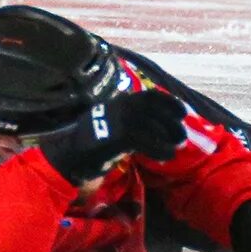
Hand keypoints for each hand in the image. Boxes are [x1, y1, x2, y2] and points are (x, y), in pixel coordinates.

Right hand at [36, 91, 186, 184]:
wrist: (68, 156)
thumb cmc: (92, 145)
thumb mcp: (115, 126)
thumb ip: (133, 122)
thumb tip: (160, 126)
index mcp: (120, 102)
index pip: (150, 95)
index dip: (169, 102)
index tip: (183, 112)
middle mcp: (118, 106)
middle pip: (153, 108)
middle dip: (171, 121)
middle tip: (181, 137)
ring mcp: (114, 120)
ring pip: (150, 122)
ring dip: (167, 135)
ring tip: (175, 147)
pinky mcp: (113, 136)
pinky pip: (143, 138)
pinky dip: (158, 147)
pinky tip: (165, 155)